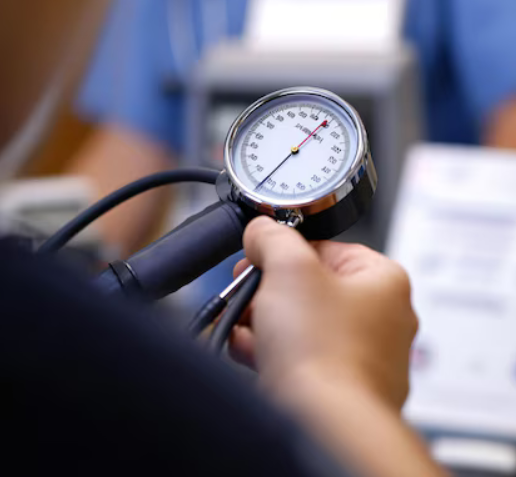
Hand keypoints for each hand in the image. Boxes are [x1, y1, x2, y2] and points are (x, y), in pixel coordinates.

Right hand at [230, 216, 417, 410]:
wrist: (327, 424)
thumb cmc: (324, 351)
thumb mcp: (288, 267)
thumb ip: (272, 236)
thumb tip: (261, 230)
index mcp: (385, 281)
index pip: (326, 247)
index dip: (284, 250)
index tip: (258, 257)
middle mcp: (384, 319)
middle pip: (312, 287)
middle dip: (269, 290)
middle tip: (247, 291)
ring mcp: (367, 357)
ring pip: (306, 325)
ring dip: (266, 321)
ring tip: (240, 324)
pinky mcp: (345, 388)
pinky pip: (304, 359)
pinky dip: (274, 352)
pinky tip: (247, 349)